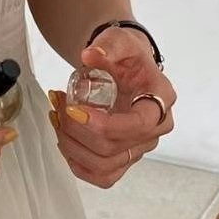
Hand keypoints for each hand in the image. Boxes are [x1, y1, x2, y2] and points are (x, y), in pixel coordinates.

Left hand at [47, 25, 176, 188]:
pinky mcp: (124, 159)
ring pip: (103, 165)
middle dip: (76, 130)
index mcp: (161, 101)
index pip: (138, 125)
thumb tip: (90, 56)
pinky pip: (102, 176)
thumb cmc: (127, 57)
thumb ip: (108, 46)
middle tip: (58, 106)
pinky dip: (78, 164)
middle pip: (113, 147)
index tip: (75, 110)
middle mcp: (155, 130)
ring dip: (71, 146)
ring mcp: (139, 148)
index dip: (104, 125)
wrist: (125, 67)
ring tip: (57, 119)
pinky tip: (65, 142)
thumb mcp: (120, 41)